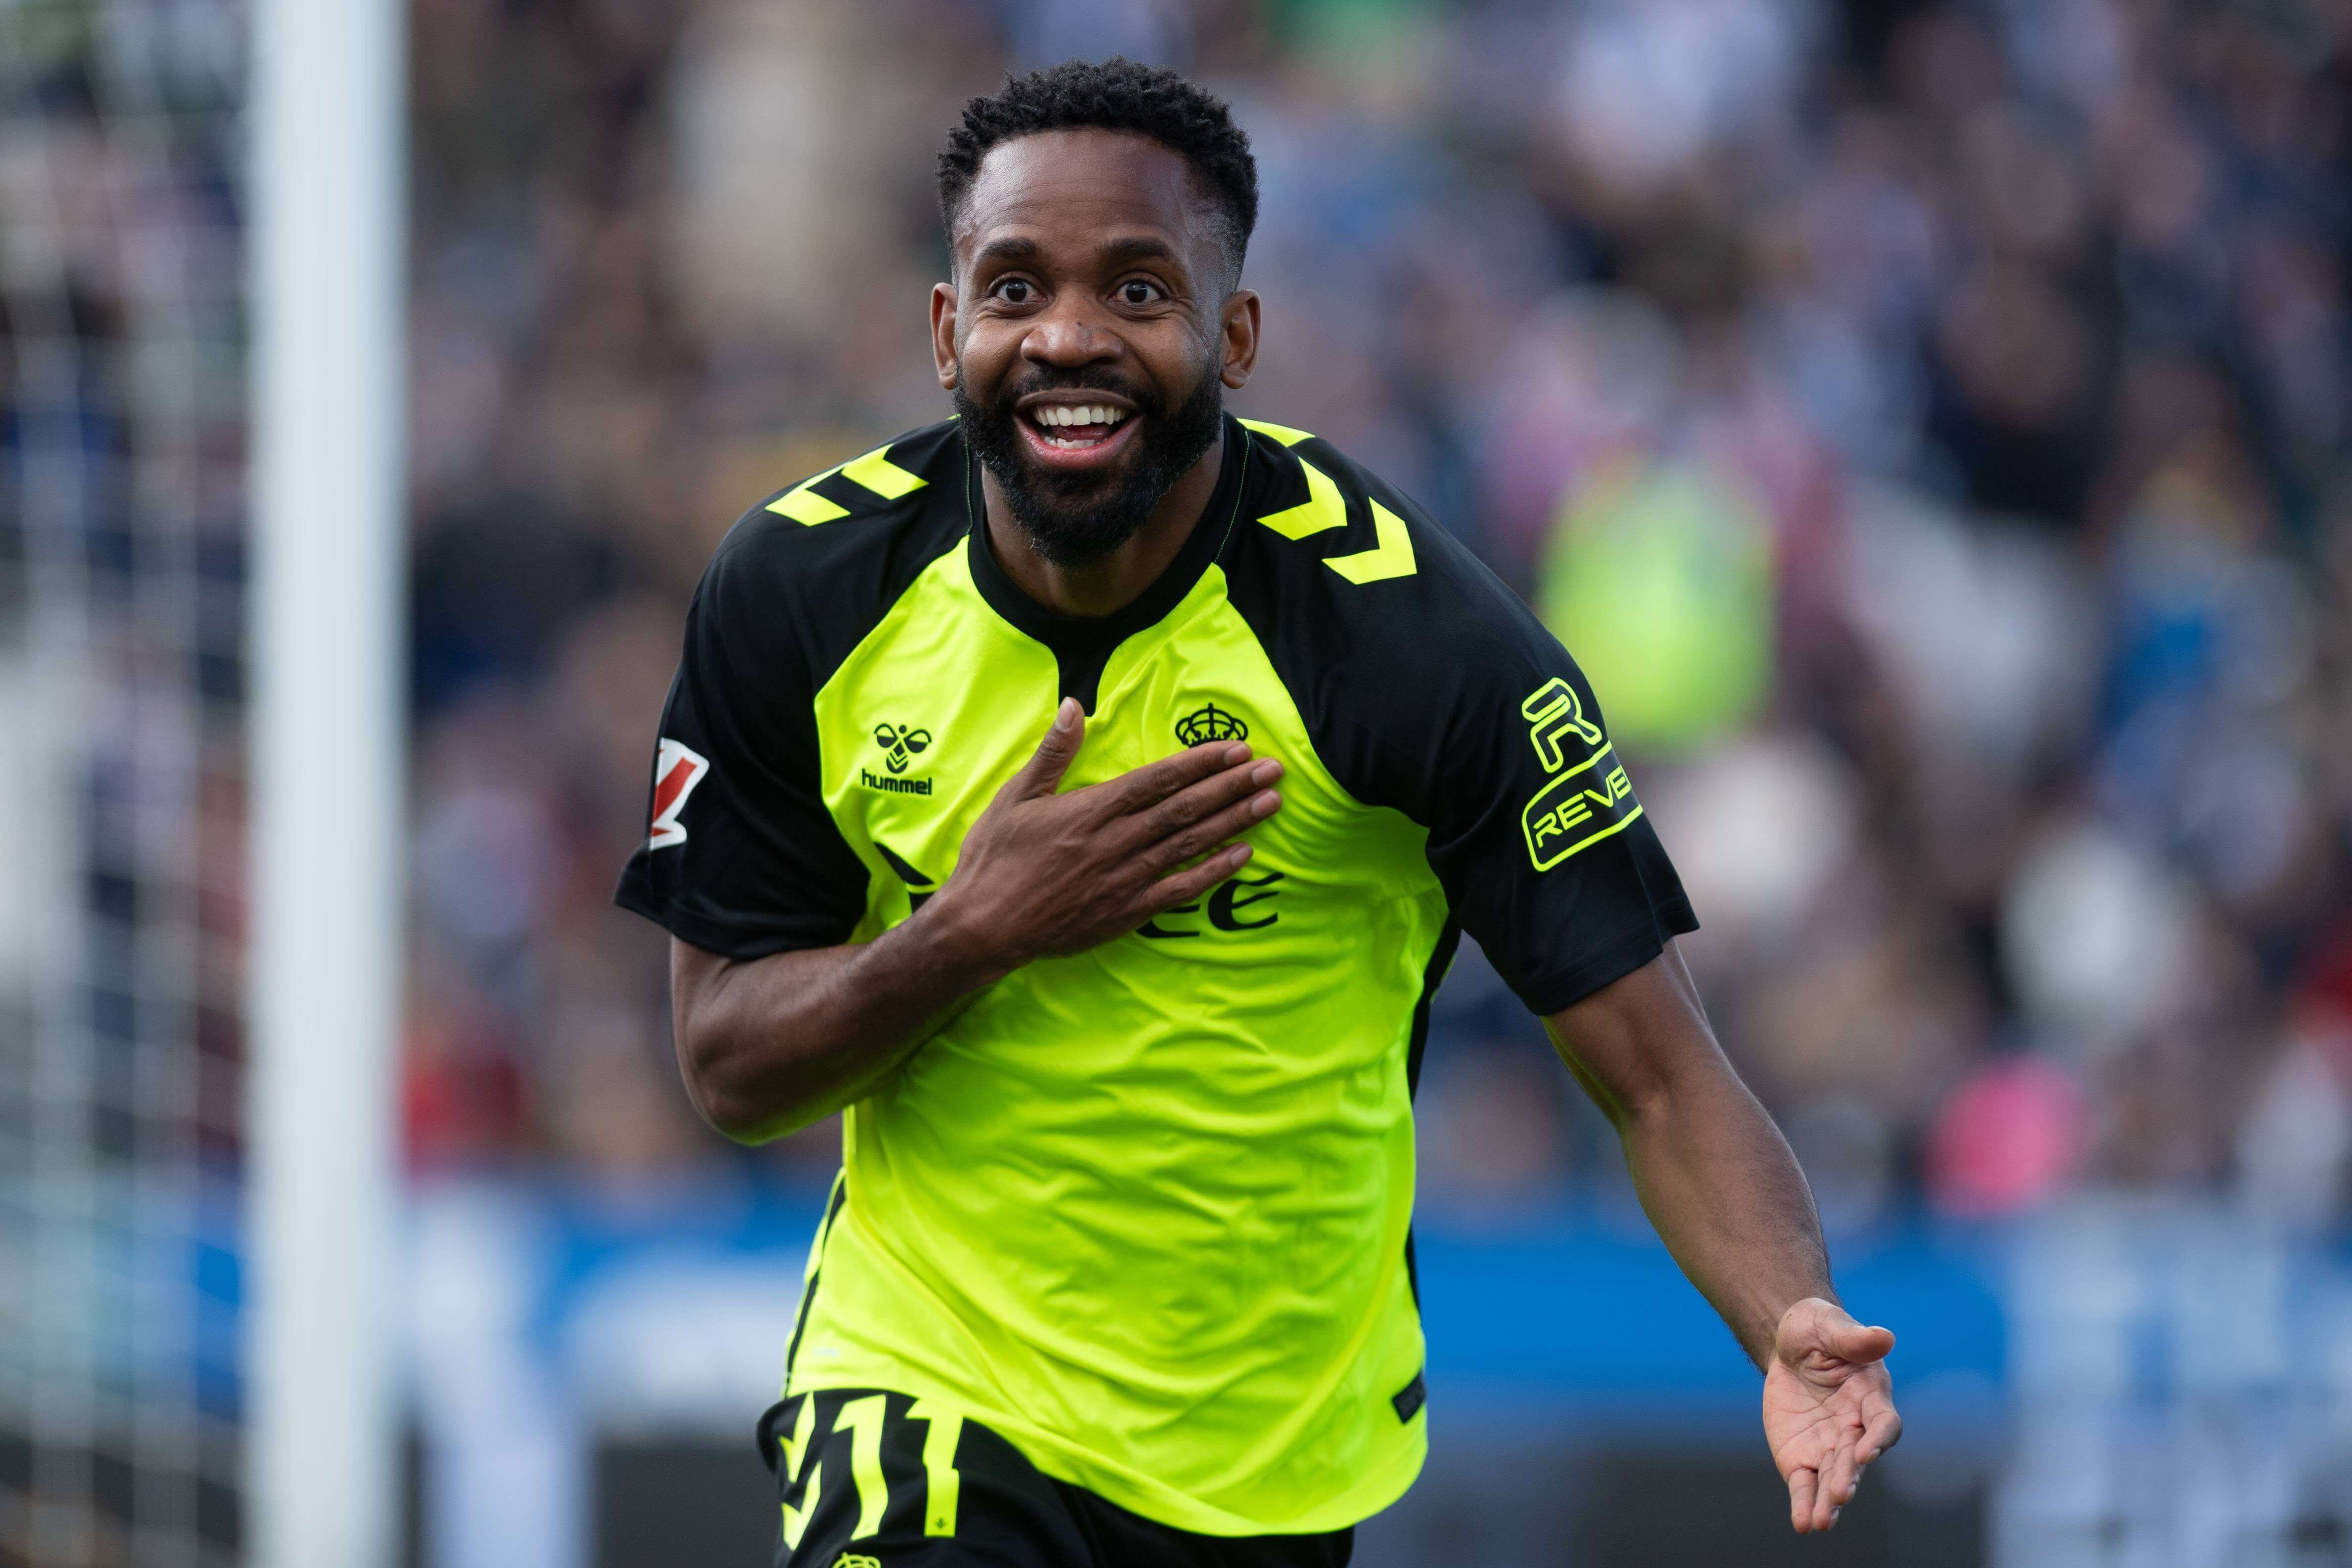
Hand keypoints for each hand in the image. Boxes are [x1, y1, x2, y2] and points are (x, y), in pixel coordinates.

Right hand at [923, 698, 1281, 972]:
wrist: (983, 927)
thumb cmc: (994, 859)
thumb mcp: (1015, 797)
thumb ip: (1052, 753)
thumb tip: (1072, 704)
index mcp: (1091, 809)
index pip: (1159, 779)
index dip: (1202, 763)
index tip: (1236, 749)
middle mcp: (1116, 841)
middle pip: (1186, 808)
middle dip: (1233, 786)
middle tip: (1273, 769)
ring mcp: (1126, 879)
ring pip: (1191, 844)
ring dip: (1235, 822)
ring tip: (1270, 802)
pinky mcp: (1128, 911)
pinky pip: (1181, 890)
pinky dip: (1214, 872)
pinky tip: (1244, 855)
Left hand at [1763, 1297, 1899, 1532]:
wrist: (1788, 1345)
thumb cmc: (1816, 1329)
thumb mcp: (1828, 1325)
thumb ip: (1853, 1338)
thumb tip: (1883, 1336)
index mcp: (1870, 1396)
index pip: (1883, 1423)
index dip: (1877, 1439)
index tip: (1864, 1452)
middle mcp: (1855, 1428)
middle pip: (1856, 1457)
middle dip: (1848, 1475)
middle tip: (1840, 1492)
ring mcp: (1830, 1446)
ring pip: (1833, 1478)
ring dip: (1829, 1501)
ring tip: (1821, 1521)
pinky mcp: (1803, 1456)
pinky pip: (1805, 1483)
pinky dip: (1804, 1503)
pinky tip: (1803, 1523)